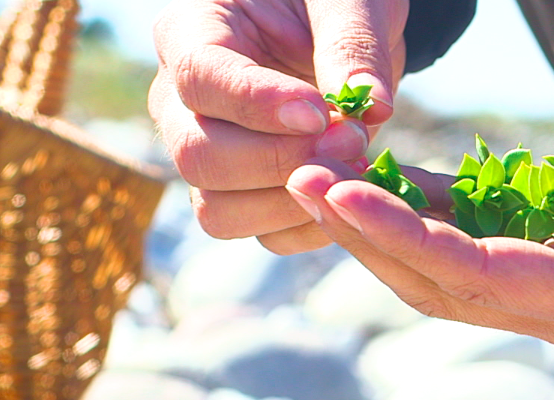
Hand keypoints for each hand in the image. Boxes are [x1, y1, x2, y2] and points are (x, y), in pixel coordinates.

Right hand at [149, 0, 408, 253]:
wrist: (341, 27)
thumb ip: (354, 44)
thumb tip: (373, 107)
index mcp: (191, 32)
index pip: (199, 79)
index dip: (257, 104)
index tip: (321, 114)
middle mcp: (180, 100)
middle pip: (198, 156)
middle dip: (280, 160)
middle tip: (353, 140)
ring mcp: (205, 152)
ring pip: (217, 209)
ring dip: (293, 202)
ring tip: (354, 165)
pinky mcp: (241, 193)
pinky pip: (261, 234)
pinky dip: (311, 225)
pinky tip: (352, 190)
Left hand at [286, 113, 553, 349]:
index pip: (490, 277)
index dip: (414, 240)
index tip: (345, 197)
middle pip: (445, 280)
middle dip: (370, 235)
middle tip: (302, 180)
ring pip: (442, 266)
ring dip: (378, 226)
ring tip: (316, 176)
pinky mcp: (547, 249)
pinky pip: (466, 234)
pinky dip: (416, 206)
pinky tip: (372, 171)